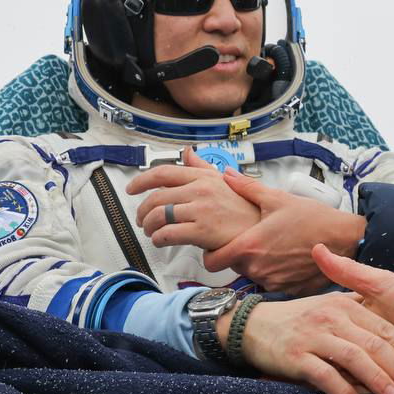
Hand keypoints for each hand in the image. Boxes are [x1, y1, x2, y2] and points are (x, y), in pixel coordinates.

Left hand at [127, 148, 260, 250]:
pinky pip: (167, 234)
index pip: (163, 173)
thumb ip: (203, 166)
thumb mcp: (226, 180)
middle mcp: (200, 190)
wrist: (261, 229)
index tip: (132, 188)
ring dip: (148, 226)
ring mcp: (200, 210)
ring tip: (151, 232)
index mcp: (203, 177)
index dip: (141, 181)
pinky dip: (158, 239)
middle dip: (142, 211)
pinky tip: (161, 241)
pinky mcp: (202, 231)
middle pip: (156, 198)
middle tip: (141, 219)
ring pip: (158, 216)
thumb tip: (188, 152)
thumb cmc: (245, 208)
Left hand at [201, 171, 364, 294]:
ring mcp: (273, 282)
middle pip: (234, 268)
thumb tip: (226, 174)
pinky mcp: (289, 291)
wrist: (345, 239)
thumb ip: (247, 188)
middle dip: (240, 255)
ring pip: (254, 276)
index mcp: (249, 246)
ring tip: (277, 248)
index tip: (219, 245)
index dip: (212, 253)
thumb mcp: (278, 198)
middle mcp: (257, 269)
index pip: (211, 262)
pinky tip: (289, 259)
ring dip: (259, 265)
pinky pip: (273, 284)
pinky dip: (277, 274)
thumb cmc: (312, 218)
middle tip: (257, 240)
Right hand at [219, 292, 393, 393]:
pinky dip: (342, 389)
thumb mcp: (329, 302)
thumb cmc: (297, 317)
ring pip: (354, 358)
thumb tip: (386, 318)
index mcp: (345, 305)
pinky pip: (324, 374)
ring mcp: (314, 336)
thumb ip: (357, 304)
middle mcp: (332, 318)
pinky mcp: (295, 356)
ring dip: (377, 379)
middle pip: (374, 345)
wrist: (250, 324)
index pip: (384, 329)